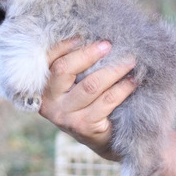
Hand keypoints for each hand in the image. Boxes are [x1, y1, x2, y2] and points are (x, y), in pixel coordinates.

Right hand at [39, 39, 136, 160]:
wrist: (100, 140)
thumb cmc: (86, 103)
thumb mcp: (74, 85)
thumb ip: (74, 66)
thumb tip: (93, 37)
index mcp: (42, 88)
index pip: (48, 61)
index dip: (63, 46)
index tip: (81, 35)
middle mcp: (49, 103)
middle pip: (64, 69)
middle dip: (88, 53)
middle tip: (108, 45)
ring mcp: (66, 116)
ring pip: (91, 85)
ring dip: (113, 69)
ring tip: (129, 61)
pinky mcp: (85, 126)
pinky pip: (107, 101)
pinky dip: (123, 88)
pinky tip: (133, 81)